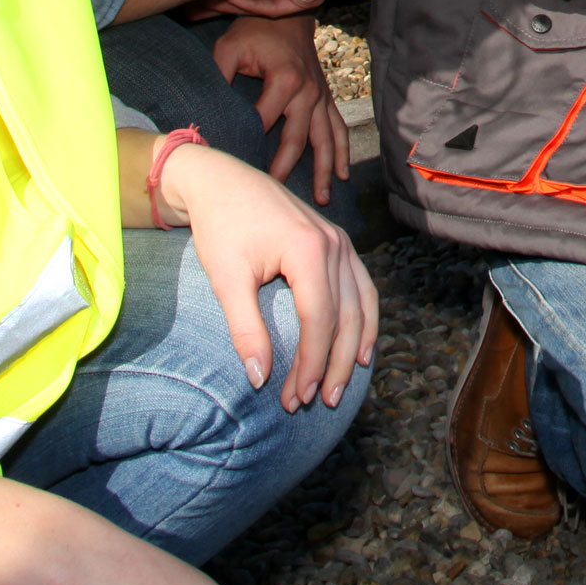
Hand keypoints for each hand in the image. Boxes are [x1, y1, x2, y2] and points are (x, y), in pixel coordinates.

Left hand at [160, 144, 376, 411]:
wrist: (221, 181)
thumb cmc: (221, 226)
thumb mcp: (226, 278)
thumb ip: (246, 329)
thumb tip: (260, 378)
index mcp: (308, 250)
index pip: (319, 320)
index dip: (310, 364)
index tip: (294, 398)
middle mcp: (333, 244)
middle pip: (346, 316)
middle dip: (333, 365)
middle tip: (318, 403)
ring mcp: (339, 241)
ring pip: (360, 303)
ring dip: (353, 347)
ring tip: (341, 385)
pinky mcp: (336, 241)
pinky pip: (360, 285)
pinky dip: (364, 318)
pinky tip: (360, 345)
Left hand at [213, 14, 351, 202]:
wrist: (287, 16)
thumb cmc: (256, 32)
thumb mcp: (229, 47)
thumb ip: (218, 75)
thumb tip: (204, 108)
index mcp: (285, 79)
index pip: (264, 121)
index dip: (248, 142)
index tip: (236, 168)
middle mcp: (308, 91)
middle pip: (297, 139)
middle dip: (285, 169)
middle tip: (273, 195)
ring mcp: (321, 96)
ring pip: (326, 139)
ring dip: (324, 169)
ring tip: (321, 198)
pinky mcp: (327, 99)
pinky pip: (339, 128)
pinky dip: (342, 152)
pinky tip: (342, 175)